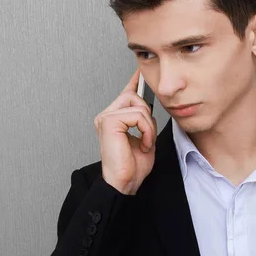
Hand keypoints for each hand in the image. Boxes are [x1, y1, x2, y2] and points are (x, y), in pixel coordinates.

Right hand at [93, 68, 157, 194]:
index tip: (140, 71)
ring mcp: (106, 117)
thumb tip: (149, 108)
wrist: (124, 183)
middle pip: (134, 96)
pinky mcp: (109, 121)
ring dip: (148, 126)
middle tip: (147, 136)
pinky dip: (146, 130)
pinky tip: (143, 143)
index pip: (125, 94)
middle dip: (147, 115)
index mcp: (113, 119)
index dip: (134, 82)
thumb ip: (145, 121)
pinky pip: (138, 115)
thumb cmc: (132, 167)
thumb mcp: (145, 138)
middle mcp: (106, 116)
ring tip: (145, 142)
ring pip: (138, 106)